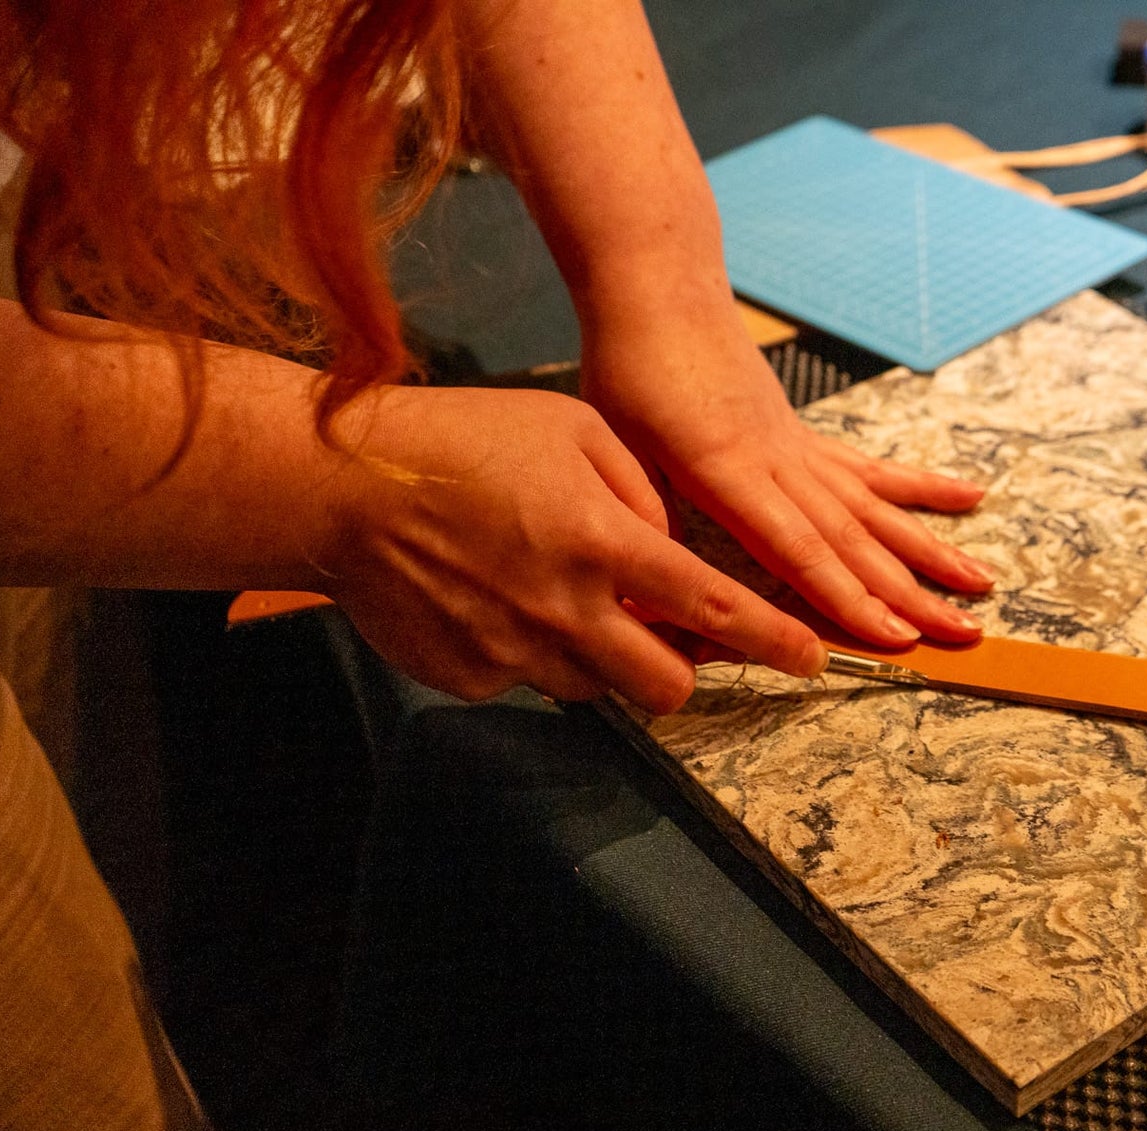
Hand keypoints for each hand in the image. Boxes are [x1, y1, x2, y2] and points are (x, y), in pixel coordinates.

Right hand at [320, 384, 824, 712]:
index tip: (809, 659)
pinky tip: (494, 599)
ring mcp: (515, 653)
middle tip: (664, 636)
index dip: (774, 641)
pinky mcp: (469, 678)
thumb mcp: (571, 427)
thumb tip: (671, 544)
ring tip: (552, 595)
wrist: (336, 487)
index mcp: (604, 542)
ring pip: (594, 686)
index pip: (716, 611)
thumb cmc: (455, 441)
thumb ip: (641, 489)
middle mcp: (567, 611)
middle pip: (666, 686)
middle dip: (680, 670)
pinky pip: (524, 680)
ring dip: (598, 655)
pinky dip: (527, 651)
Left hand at [580, 317, 994, 647]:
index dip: (848, 597)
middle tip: (964, 634)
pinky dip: (922, 489)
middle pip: (856, 539)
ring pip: (876, 509)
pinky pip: (872, 469)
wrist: (659, 290)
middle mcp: (780, 463)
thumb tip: (661, 581)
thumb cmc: (630, 369)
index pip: (799, 549)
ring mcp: (801, 449)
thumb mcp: (617, 448)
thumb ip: (647, 514)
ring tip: (981, 584)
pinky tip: (971, 498)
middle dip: (911, 594)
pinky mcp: (805, 435)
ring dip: (931, 552)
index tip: (895, 636)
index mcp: (729, 472)